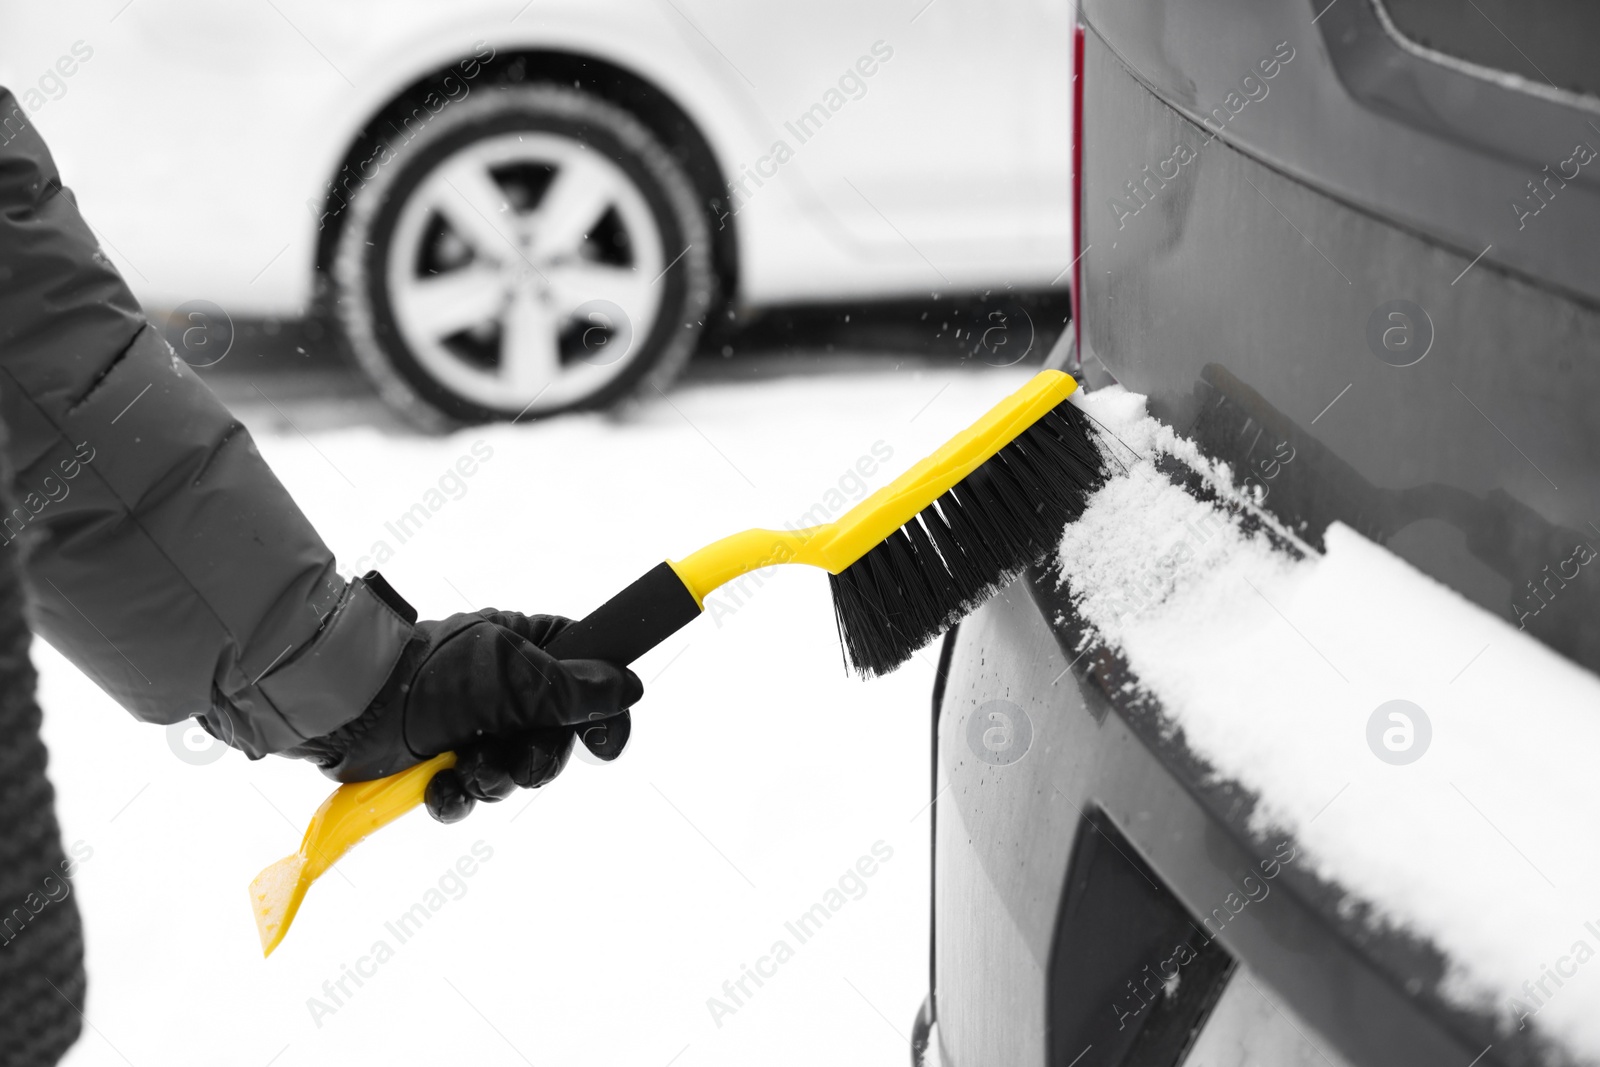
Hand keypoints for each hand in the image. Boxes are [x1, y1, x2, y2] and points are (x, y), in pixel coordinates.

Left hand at [291, 611, 640, 822]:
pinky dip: (456, 797)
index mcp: (529, 650)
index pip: (589, 678)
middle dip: (537, 759)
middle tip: (518, 757)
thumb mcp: (513, 676)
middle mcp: (506, 690)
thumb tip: (628, 687)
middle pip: (555, 740)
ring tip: (467, 767)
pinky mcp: (437, 763)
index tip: (602, 743)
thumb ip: (573, 690)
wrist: (349, 701)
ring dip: (493, 779)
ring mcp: (472, 727)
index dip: (602, 714)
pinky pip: (468, 797)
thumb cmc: (432, 671)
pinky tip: (440, 784)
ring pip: (514, 774)